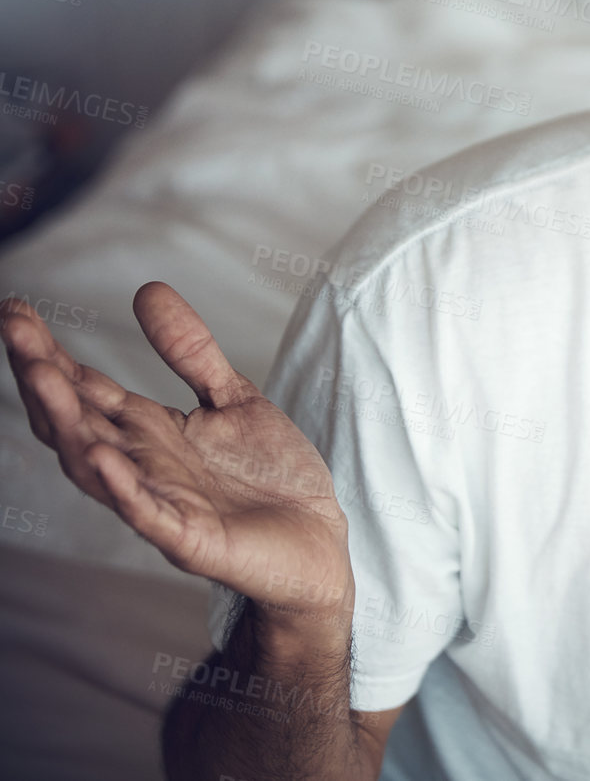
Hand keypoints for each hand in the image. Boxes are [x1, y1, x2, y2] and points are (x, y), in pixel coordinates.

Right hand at [2, 282, 351, 627]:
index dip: (51, 353)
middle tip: (15, 331)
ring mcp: (162, 504)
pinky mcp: (191, 539)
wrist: (318, 540)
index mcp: (151, 432)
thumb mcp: (234, 398)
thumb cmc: (270, 477)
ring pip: (97, 467)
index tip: (16, 310)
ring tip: (41, 378)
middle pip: (77, 421)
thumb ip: (191, 352)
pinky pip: (147, 514)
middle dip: (44, 379)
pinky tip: (101, 456)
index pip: (87, 389)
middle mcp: (144, 466)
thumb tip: (146, 289)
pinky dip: (122, 487)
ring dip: (68, 425)